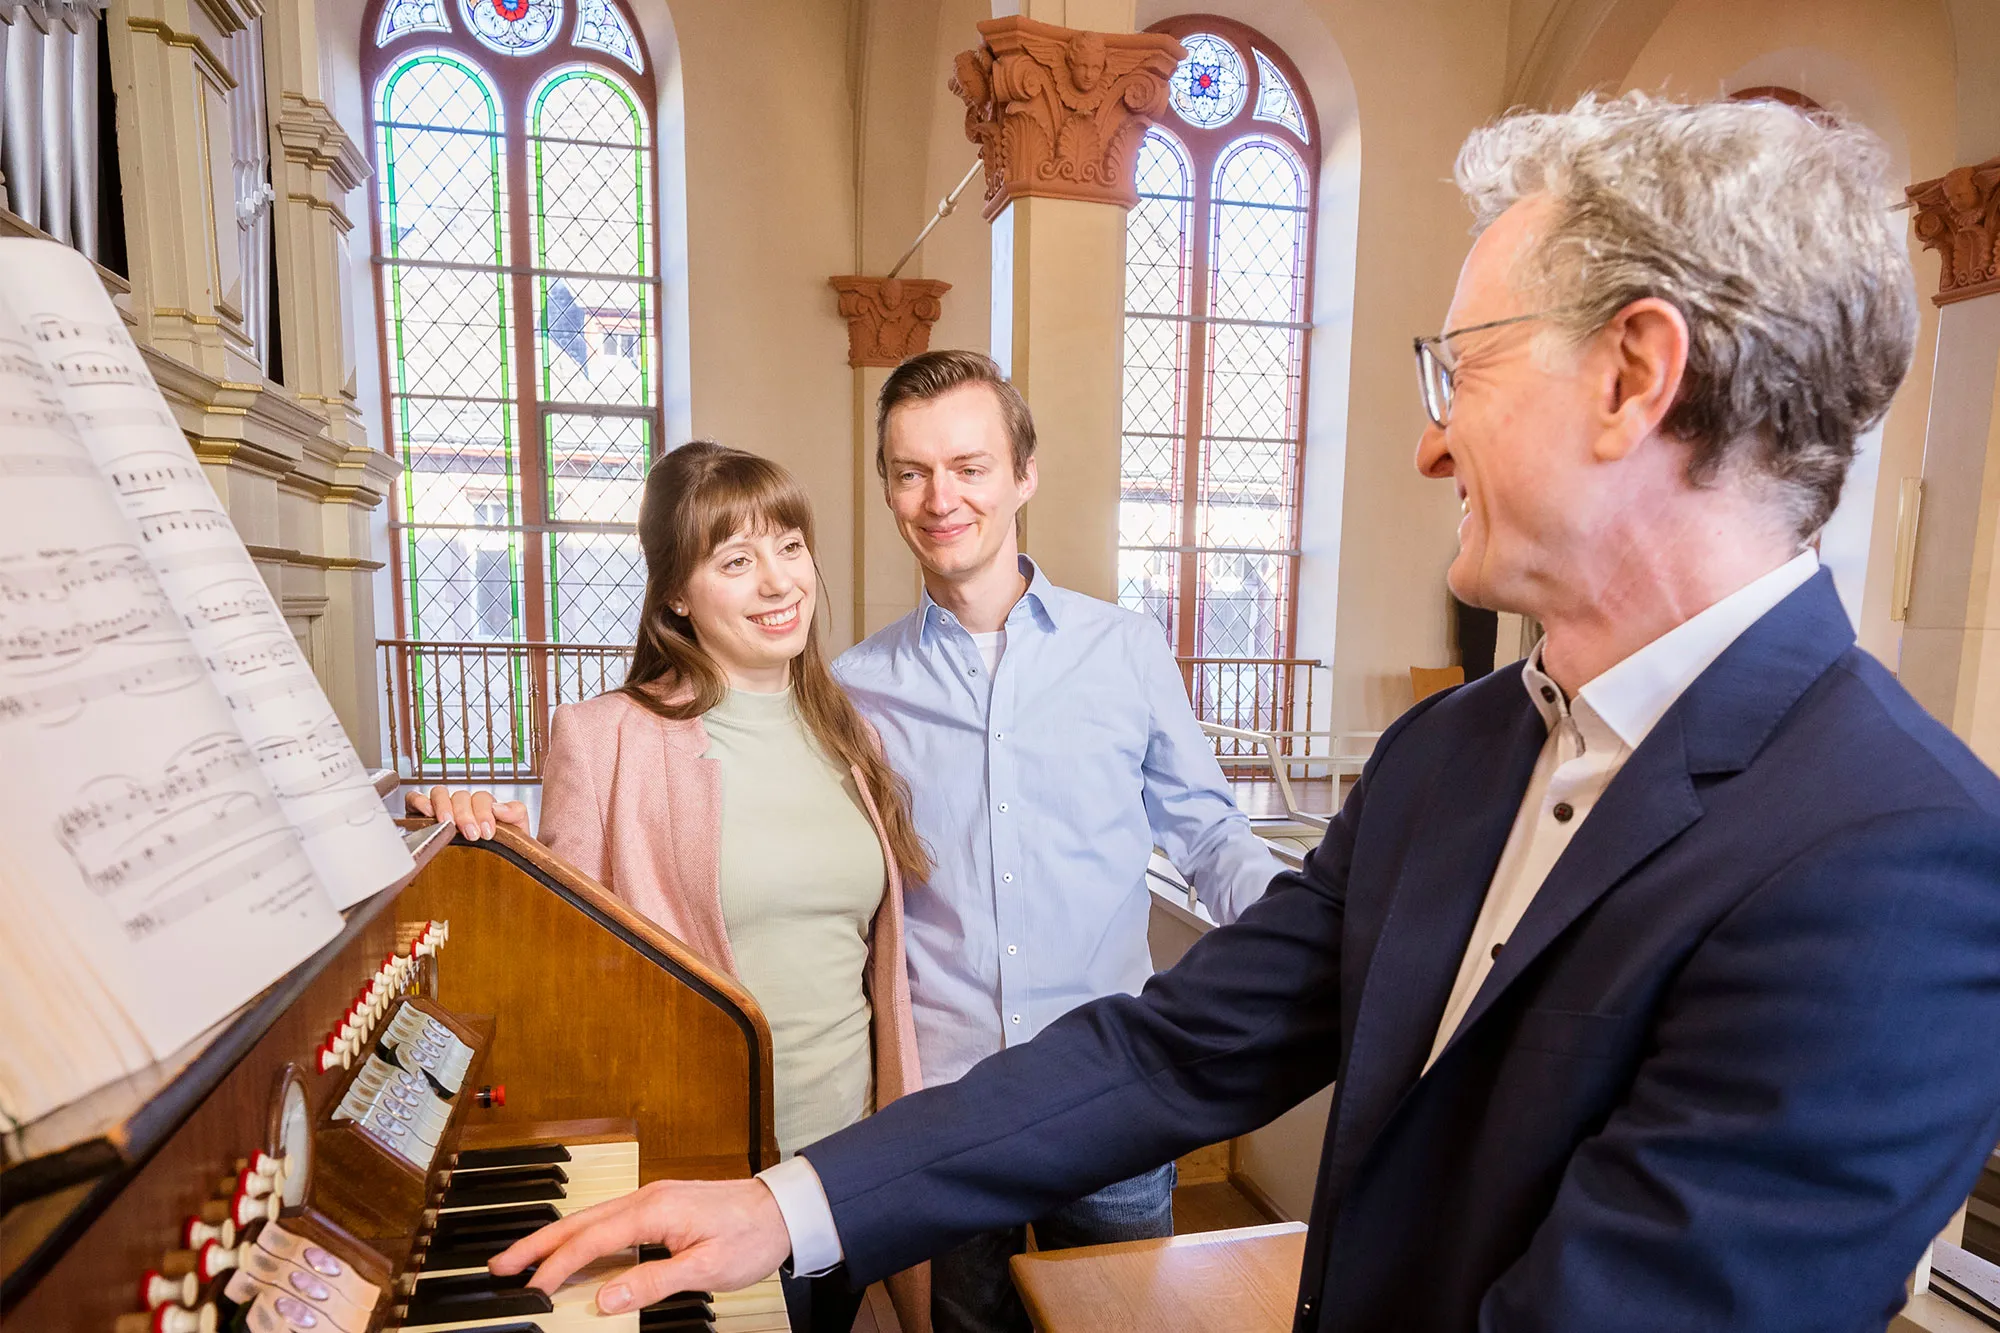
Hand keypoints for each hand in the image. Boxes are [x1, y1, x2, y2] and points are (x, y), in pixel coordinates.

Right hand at [404, 786, 528, 840]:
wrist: (494, 870)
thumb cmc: (502, 849)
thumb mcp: (518, 830)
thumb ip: (516, 813)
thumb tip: (499, 807)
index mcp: (485, 806)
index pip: (482, 797)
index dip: (484, 812)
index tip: (487, 832)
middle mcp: (463, 805)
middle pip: (461, 796)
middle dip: (466, 815)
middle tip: (471, 834)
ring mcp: (442, 808)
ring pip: (440, 793)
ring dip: (445, 807)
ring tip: (449, 824)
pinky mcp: (421, 815)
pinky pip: (415, 799)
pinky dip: (419, 801)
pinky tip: (427, 813)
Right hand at [488, 1178, 792, 1313]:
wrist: (786, 1210)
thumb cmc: (753, 1235)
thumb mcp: (707, 1267)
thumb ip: (654, 1280)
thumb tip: (606, 1297)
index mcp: (654, 1209)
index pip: (592, 1240)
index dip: (558, 1265)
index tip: (532, 1289)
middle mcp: (647, 1197)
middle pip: (580, 1221)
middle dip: (537, 1243)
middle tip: (501, 1264)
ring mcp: (652, 1198)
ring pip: (591, 1218)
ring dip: (555, 1238)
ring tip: (524, 1259)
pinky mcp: (660, 1205)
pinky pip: (608, 1220)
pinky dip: (581, 1235)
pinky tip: (572, 1250)